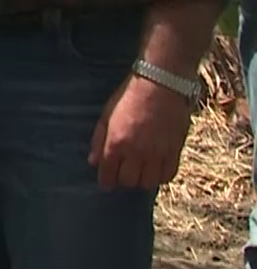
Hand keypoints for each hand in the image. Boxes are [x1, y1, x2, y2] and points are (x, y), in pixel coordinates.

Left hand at [88, 74, 192, 189]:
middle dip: (123, 180)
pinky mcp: (175, 151)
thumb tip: (93, 162)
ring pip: (148, 182)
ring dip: (142, 180)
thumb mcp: (106, 115)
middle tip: (124, 173)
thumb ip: (99, 140)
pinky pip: (168, 175)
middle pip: (128, 181)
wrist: (160, 84)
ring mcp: (157, 153)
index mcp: (116, 142)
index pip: (108, 174)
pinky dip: (160, 176)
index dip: (106, 182)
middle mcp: (136, 151)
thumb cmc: (129, 96)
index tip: (106, 183)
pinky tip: (156, 169)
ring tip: (140, 171)